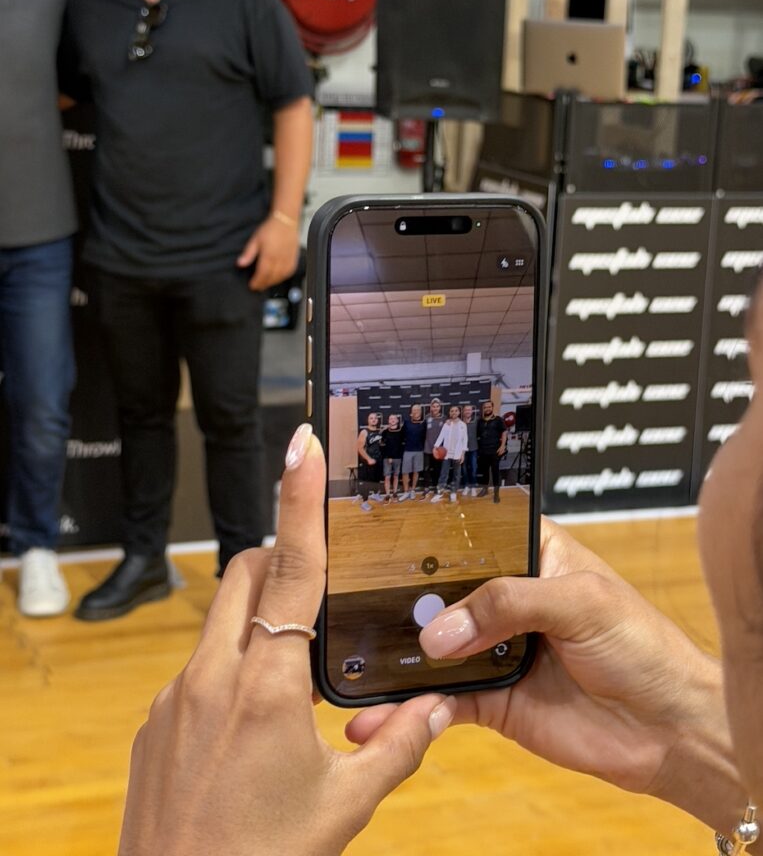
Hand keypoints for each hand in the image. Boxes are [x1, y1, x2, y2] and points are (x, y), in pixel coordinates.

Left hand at [119, 426, 454, 855]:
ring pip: (218, 619)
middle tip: (318, 588)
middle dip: (278, 559)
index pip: (288, 568)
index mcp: (265, 688)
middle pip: (243, 573)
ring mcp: (173, 697)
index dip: (297, 499)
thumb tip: (436, 710)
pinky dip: (230, 665)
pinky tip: (253, 724)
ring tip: (293, 678)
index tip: (300, 445)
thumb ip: (397, 750)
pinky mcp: (154, 721)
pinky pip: (197, 665)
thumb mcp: (343, 809)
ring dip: (256, 619)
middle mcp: (210, 678)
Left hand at [237, 215, 299, 290]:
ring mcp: (288, 260)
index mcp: (269, 256)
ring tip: (265, 284)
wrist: (286, 221)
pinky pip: (288, 274)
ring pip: (280, 277)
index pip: (262, 274)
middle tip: (257, 287)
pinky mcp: (294, 260)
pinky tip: (277, 278)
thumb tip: (240, 263)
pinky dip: (282, 278)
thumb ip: (248, 253)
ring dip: (272, 283)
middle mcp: (279, 260)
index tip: (252, 286)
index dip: (256, 282)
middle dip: (263, 284)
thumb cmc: (271, 229)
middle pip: (271, 278)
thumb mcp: (255, 240)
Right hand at [347, 517, 738, 833]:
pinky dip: (412, 703)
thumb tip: (441, 631)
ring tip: (356, 655)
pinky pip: (442, 697)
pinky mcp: (491, 698)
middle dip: (402, 598)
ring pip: (434, 644)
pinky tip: (382, 708)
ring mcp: (494, 648)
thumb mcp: (582, 602)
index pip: (470, 535)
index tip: (383, 541)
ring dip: (400, 653)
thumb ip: (510, 604)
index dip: (430, 538)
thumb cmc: (644, 646)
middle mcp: (506, 598)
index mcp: (531, 554)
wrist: (669, 731)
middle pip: (441, 590)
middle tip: (356, 602)